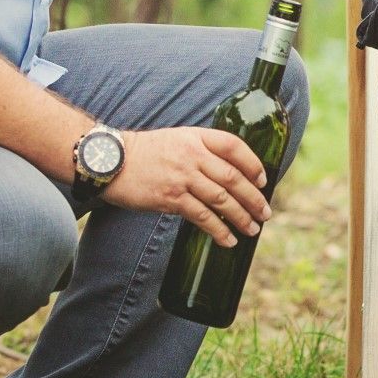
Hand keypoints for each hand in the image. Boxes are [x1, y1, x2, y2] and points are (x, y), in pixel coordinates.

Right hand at [103, 127, 269, 247]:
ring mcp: (182, 177)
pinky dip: (218, 230)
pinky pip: (202, 216)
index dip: (253, 164)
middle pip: (233, 177)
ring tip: (253, 229)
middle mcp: (192, 155)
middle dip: (253, 198)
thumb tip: (228, 172)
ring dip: (241, 216)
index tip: (263, 180)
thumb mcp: (177, 139)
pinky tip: (228, 240)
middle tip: (266, 212)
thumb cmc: (146, 152)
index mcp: (196, 137)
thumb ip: (201, 150)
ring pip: (221, 199)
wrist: (111, 161)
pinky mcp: (170, 198)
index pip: (234, 147)